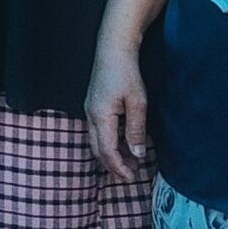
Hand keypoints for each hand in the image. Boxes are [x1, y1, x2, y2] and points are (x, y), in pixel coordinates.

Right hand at [85, 42, 151, 178]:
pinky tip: (125, 144)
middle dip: (113, 166)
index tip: (132, 179)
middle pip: (97, 149)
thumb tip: (137, 154)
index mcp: (100, 116)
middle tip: (130, 177)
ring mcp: (90, 110)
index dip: (119, 167)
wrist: (113, 50)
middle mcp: (91, 115)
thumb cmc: (126, 74)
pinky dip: (110, 143)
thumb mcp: (137, 103)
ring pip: (97, 141)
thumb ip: (136, 130)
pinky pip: (99, 131)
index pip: (107, 151)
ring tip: (131, 163)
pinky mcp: (93, 106)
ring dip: (112, 155)